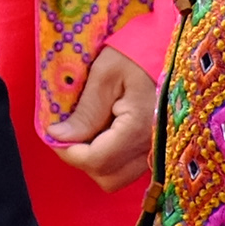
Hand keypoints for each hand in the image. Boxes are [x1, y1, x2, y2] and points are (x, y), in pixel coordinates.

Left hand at [48, 48, 160, 190]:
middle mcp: (151, 147)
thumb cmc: (137, 54)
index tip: (55, 133)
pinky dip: (111, 158)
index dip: (69, 152)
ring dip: (96, 161)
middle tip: (70, 133)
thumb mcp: (105, 73)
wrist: (168, 48)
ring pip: (118, 178)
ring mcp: (156, 150)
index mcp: (138, 128)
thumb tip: (58, 136)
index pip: (96, 160)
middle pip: (107, 177)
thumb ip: (85, 110)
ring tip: (88, 131)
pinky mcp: (156, 148)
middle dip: (82, 159)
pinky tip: (105, 132)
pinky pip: (128, 168)